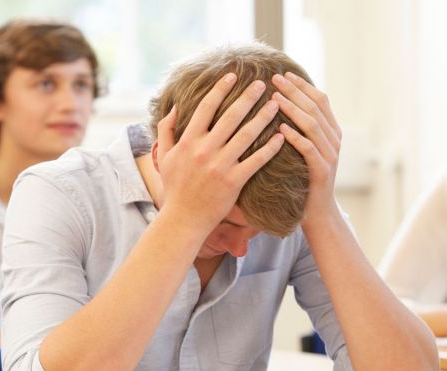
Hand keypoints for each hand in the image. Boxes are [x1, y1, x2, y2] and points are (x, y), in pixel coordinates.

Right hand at [156, 73, 283, 232]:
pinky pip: (256, 161)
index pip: (206, 107)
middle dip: (248, 97)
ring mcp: (220, 166)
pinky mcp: (234, 181)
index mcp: (189, 141)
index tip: (232, 76)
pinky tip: (282, 137)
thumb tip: (174, 107)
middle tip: (262, 84)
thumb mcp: (164, 157)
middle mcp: (205, 150)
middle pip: (230, 116)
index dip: (220, 89)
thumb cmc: (175, 188)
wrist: (183, 219)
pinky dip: (270, 148)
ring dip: (263, 117)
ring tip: (276, 104)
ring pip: (247, 135)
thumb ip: (167, 130)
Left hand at [270, 72, 342, 221]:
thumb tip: (282, 103)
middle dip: (295, 91)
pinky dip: (295, 136)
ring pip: (312, 125)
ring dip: (293, 109)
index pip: (320, 100)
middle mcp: (334, 140)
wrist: (317, 213)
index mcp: (332, 132)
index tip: (283, 74)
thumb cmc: (305, 179)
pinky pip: (308, 149)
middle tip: (275, 79)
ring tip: (274, 98)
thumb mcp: (306, 150)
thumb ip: (301, 129)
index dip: (302, 85)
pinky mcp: (322, 171)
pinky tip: (280, 128)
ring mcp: (330, 155)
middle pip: (316, 108)